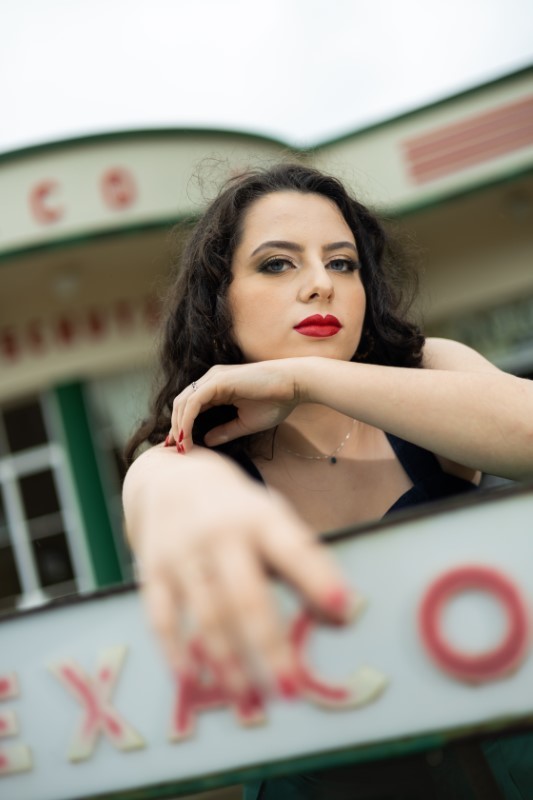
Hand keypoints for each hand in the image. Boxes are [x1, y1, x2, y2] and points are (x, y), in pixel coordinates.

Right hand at [125, 448, 353, 700]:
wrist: (171, 479)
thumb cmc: (237, 511)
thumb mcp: (274, 521)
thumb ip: (306, 563)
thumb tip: (341, 618)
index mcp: (259, 518)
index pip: (293, 548)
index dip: (318, 577)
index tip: (345, 608)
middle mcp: (219, 534)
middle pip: (245, 595)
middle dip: (269, 645)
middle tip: (291, 689)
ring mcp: (182, 553)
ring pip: (206, 614)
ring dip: (228, 662)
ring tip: (250, 698)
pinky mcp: (153, 572)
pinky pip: (162, 617)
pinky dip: (177, 651)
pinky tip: (194, 681)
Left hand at [169, 360, 300, 449]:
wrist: (294, 385)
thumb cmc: (276, 402)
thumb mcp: (246, 422)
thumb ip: (225, 431)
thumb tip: (206, 441)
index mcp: (217, 388)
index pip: (190, 407)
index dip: (182, 426)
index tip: (181, 447)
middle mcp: (211, 380)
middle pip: (181, 404)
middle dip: (175, 427)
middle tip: (177, 450)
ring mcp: (213, 378)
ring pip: (183, 402)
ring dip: (178, 426)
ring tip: (181, 447)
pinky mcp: (218, 380)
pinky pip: (194, 402)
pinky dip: (186, 420)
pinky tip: (186, 436)